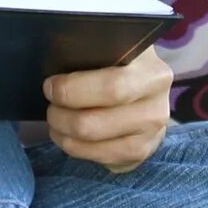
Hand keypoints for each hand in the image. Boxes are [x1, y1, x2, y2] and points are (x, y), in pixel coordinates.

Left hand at [41, 45, 171, 172]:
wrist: (145, 90)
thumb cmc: (118, 64)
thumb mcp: (112, 48)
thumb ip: (91, 51)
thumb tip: (53, 56)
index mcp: (152, 72)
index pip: (111, 87)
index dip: (71, 90)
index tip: (50, 86)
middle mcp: (157, 108)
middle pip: (94, 123)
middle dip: (61, 116)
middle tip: (51, 106)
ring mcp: (151, 136)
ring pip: (94, 145)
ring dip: (65, 135)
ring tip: (56, 122)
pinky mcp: (141, 154)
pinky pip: (100, 159)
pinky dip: (77, 149)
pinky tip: (70, 136)